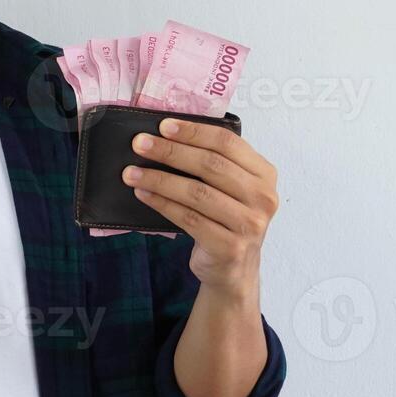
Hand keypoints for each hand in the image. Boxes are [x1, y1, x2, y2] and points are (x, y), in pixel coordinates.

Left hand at [122, 117, 278, 303]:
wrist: (233, 269)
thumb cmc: (225, 219)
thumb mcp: (230, 189)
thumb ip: (212, 164)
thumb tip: (165, 136)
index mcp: (264, 174)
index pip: (227, 143)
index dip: (193, 132)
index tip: (162, 126)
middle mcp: (263, 197)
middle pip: (210, 165)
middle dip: (170, 152)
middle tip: (140, 144)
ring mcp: (249, 224)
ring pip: (197, 193)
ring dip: (159, 180)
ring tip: (131, 173)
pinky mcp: (230, 247)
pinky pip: (189, 219)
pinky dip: (162, 204)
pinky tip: (143, 194)